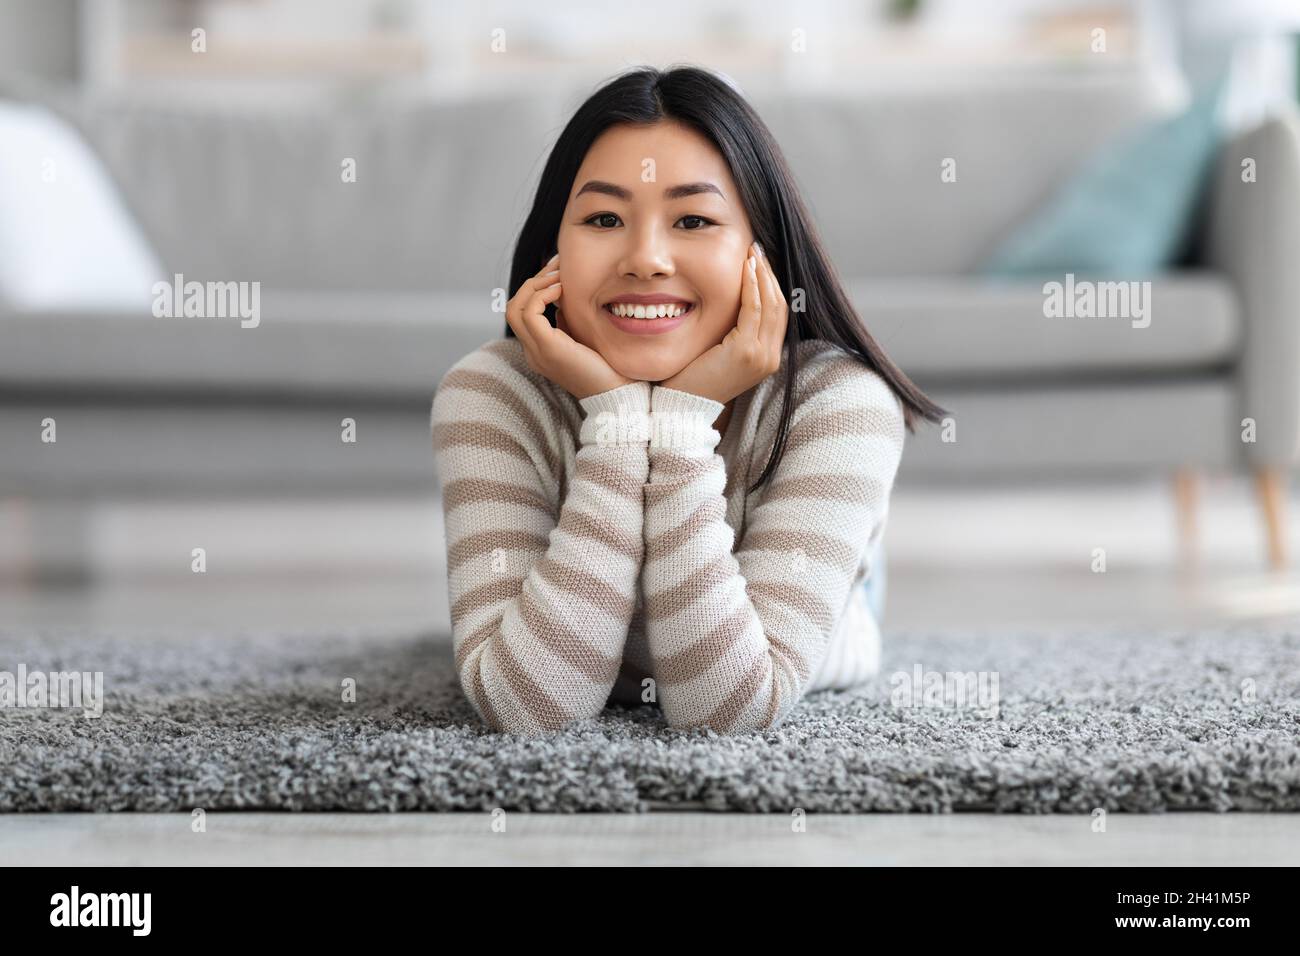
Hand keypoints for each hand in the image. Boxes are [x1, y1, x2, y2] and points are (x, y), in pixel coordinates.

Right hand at [505, 253, 635, 400]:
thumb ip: (567, 321)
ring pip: (514, 308)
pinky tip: (561, 289)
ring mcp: (537, 352)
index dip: (536, 287)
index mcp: (540, 349)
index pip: (522, 312)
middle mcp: (533, 352)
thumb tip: (560, 299)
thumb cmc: (608, 366)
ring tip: (558, 277)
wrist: (618, 394)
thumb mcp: (582, 338)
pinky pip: (530, 314)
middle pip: (513, 307)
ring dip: (535, 285)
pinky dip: (542, 295)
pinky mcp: (548, 350)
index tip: (557, 270)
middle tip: (557, 266)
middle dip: (533, 281)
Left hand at [658, 241, 786, 404]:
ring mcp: (762, 357)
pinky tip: (745, 269)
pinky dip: (752, 286)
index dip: (771, 285)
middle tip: (758, 250)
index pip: (778, 313)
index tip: (760, 261)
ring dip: (762, 275)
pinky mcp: (747, 353)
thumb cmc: (693, 378)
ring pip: (772, 305)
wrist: (682, 406)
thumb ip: (733, 331)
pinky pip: (754, 310)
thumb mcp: (720, 352)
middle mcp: (770, 358)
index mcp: (767, 358)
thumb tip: (734, 301)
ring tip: (752, 254)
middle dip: (770, 274)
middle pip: (781, 305)